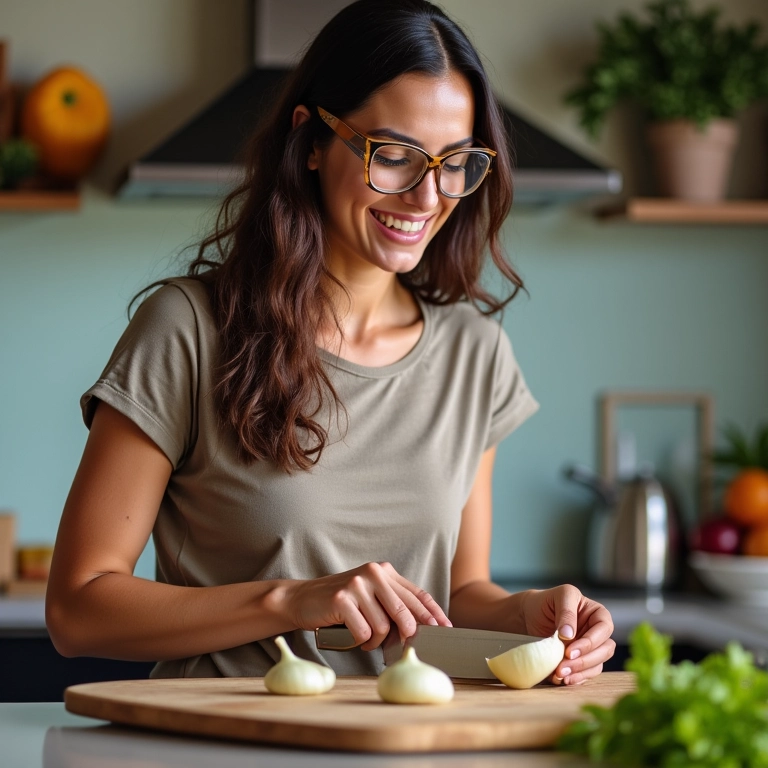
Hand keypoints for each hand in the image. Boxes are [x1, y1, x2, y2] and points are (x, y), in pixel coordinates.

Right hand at [285, 562, 451, 650]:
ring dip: (375, 641)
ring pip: (383, 627)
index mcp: (384, 571)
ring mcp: (357, 584)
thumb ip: (393, 604)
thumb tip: (422, 628)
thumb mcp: (370, 596)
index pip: (416, 593)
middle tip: (405, 645)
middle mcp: (373, 573)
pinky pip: (363, 632)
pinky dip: (359, 641)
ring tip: (364, 637)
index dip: (433, 612)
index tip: (445, 628)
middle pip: (404, 612)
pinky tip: (351, 635)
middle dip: (408, 634)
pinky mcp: (342, 599)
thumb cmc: (341, 603)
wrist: (303, 599)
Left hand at [518, 585, 614, 685]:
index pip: (604, 629)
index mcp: (597, 614)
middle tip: (563, 667)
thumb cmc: (546, 602)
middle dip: (584, 661)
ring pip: (596, 665)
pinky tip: (560, 679)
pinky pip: (585, 674)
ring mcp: (591, 649)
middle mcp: (597, 633)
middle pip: (605, 650)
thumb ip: (566, 612)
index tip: (570, 651)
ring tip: (559, 674)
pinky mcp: (581, 662)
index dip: (590, 642)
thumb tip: (569, 634)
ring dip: (579, 672)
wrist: (529, 616)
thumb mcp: (558, 596)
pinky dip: (575, 678)